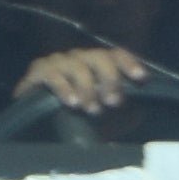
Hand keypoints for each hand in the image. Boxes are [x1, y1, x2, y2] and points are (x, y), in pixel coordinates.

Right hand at [15, 43, 150, 117]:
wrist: (37, 124)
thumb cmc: (76, 117)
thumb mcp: (104, 118)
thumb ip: (120, 117)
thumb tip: (133, 124)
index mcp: (99, 64)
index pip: (117, 55)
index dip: (130, 63)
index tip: (141, 77)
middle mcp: (80, 58)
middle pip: (99, 57)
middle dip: (110, 78)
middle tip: (113, 102)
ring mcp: (59, 61)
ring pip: (78, 66)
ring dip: (88, 88)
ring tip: (93, 109)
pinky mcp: (38, 71)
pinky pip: (53, 76)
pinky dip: (65, 89)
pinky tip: (72, 102)